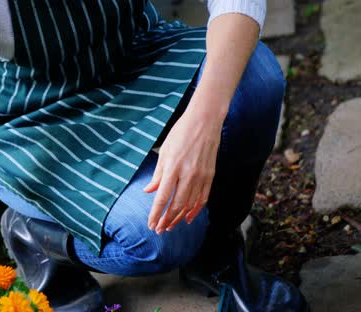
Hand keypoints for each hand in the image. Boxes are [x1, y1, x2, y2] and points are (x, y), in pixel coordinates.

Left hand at [144, 92, 225, 233]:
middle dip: (166, 220)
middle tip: (159, 230)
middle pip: (176, 205)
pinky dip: (195, 210)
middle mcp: (187, 174)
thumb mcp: (164, 151)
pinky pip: (203, 198)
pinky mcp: (210, 175)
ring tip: (170, 226)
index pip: (163, 198)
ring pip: (190, 205)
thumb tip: (149, 191)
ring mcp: (201, 176)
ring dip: (179, 218)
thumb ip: (158, 174)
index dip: (156, 214)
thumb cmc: (181, 133)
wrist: (205, 121)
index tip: (151, 224)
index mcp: (172, 168)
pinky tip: (188, 217)